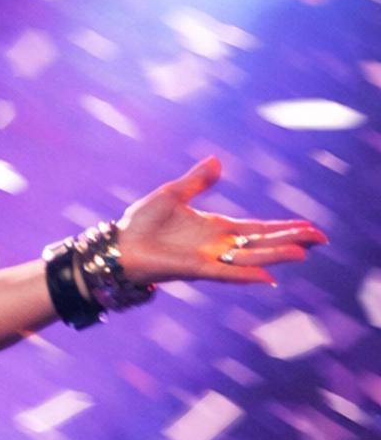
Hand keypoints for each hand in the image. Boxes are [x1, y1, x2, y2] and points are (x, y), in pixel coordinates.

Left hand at [116, 155, 324, 286]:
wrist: (118, 244)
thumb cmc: (141, 223)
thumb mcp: (172, 194)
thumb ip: (197, 181)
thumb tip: (217, 161)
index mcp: (216, 229)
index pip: (259, 229)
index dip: (285, 228)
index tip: (310, 228)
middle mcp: (218, 247)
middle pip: (262, 244)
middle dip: (290, 241)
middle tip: (320, 240)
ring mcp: (208, 259)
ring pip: (250, 259)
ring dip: (275, 256)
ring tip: (302, 254)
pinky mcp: (194, 269)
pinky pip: (225, 273)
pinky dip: (245, 274)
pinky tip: (266, 277)